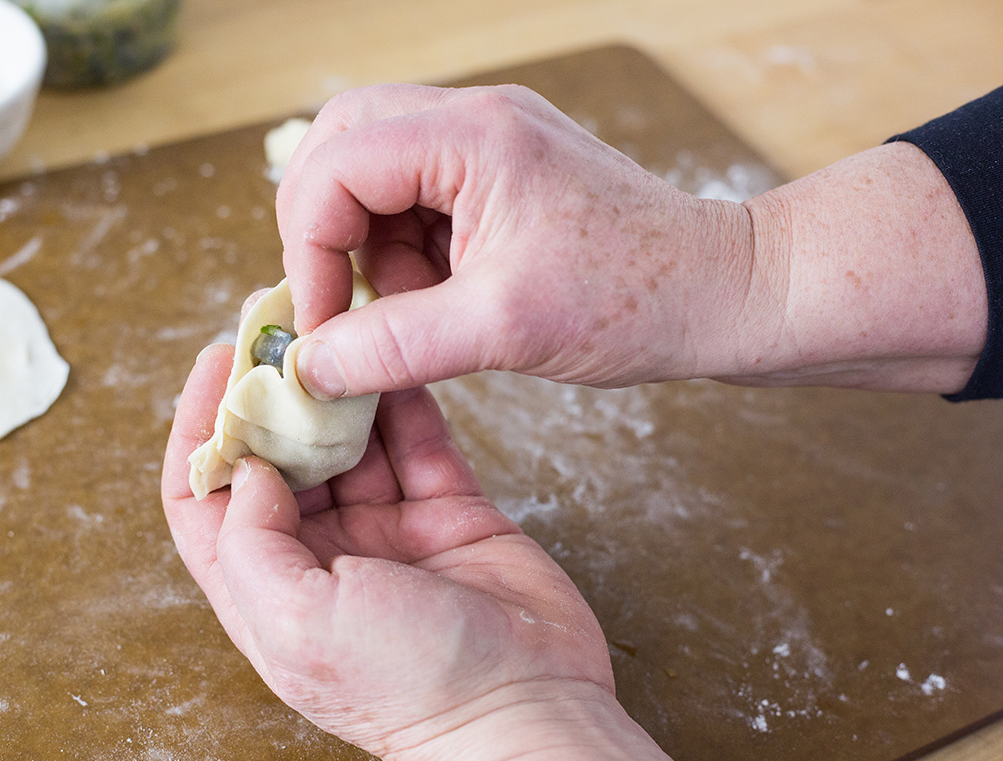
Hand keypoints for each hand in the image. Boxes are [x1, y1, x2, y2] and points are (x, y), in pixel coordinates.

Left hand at [162, 344, 719, 760]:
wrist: (527, 708)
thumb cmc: (410, 687)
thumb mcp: (299, 623)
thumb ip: (251, 543)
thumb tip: (243, 467)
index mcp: (269, 590)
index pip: (207, 499)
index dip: (201, 429)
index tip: (214, 365)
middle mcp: (320, 557)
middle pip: (277, 457)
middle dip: (272, 392)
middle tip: (278, 324)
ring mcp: (384, 533)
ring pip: (348, 441)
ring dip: (337, 387)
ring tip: (334, 325)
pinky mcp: (444, 513)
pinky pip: (416, 442)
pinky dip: (402, 399)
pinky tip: (392, 354)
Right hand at [274, 83, 759, 398]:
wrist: (724, 294)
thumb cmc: (637, 299)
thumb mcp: (503, 329)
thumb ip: (395, 346)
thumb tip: (313, 368)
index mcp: (472, 135)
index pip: (334, 165)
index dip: (308, 247)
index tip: (324, 323)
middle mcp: (473, 120)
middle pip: (341, 146)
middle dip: (326, 231)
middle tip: (343, 301)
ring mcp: (487, 144)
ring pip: (371, 174)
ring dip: (368, 247)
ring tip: (418, 305)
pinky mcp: (498, 177)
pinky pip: (414, 201)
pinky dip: (406, 254)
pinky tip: (445, 298)